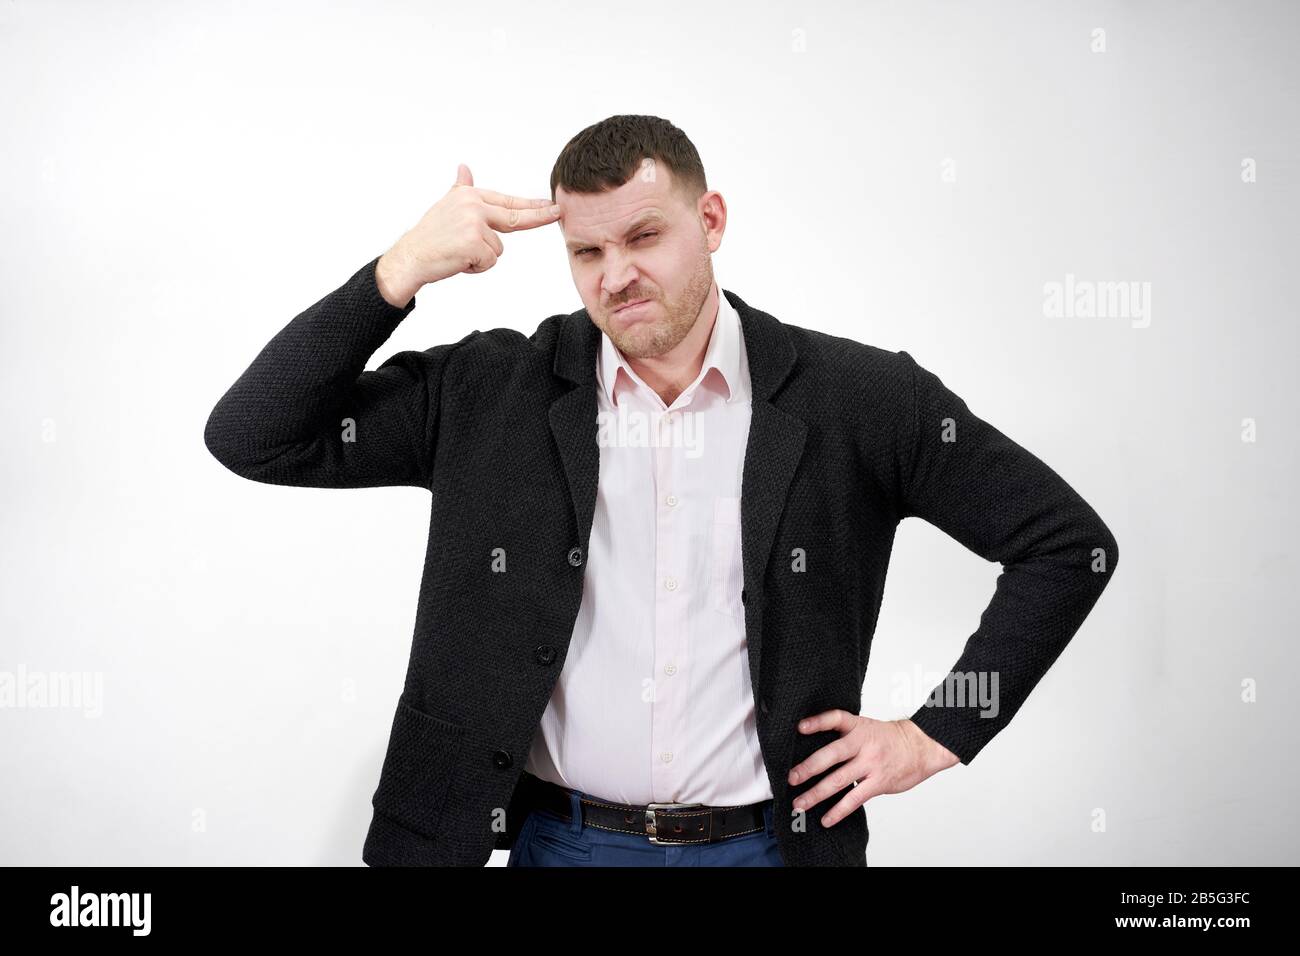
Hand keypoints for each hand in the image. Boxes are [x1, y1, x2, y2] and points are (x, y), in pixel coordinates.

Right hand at [375, 163, 560, 305]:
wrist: (410, 257)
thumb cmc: (430, 236)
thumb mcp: (447, 206)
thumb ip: (461, 188)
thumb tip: (465, 168)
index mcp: (470, 196)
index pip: (507, 201)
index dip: (531, 204)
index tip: (551, 204)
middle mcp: (473, 205)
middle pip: (515, 216)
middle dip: (539, 216)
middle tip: (558, 212)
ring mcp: (474, 224)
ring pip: (498, 250)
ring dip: (482, 258)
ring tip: (459, 253)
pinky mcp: (474, 244)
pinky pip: (489, 262)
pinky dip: (476, 268)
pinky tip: (458, 261)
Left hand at [787, 711, 959, 826]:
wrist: (922, 746)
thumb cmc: (890, 739)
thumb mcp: (867, 727)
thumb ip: (846, 736)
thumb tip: (816, 750)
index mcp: (858, 727)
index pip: (835, 719)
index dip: (817, 722)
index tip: (799, 727)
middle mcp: (863, 744)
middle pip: (831, 754)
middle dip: (808, 767)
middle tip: (791, 778)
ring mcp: (871, 764)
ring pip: (839, 780)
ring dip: (816, 794)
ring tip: (800, 804)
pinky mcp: (878, 782)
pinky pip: (855, 799)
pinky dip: (838, 811)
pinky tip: (826, 819)